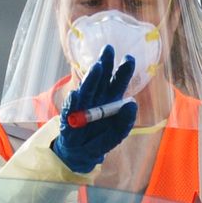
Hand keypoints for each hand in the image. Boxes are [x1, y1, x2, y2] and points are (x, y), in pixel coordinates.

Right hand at [51, 46, 138, 173]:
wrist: (81, 153)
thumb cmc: (100, 139)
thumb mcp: (118, 133)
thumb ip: (126, 121)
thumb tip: (132, 103)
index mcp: (110, 99)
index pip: (118, 81)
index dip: (123, 70)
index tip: (129, 58)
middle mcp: (96, 98)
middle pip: (101, 78)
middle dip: (105, 64)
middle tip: (108, 49)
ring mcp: (82, 106)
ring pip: (87, 89)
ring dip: (92, 78)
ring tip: (97, 68)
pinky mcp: (69, 118)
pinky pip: (71, 109)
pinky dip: (72, 102)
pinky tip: (75, 94)